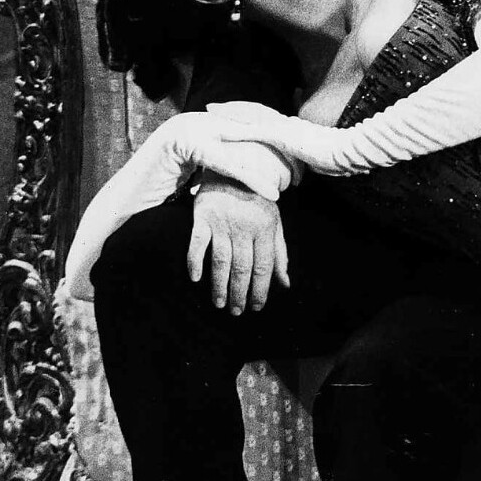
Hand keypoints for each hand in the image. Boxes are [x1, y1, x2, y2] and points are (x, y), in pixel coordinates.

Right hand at [147, 110, 294, 198]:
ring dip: (269, 166)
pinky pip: (225, 161)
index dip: (274, 142)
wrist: (127, 201)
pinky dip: (251, 178)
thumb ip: (223, 160)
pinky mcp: (183, 143)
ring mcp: (190, 127)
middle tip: (302, 172)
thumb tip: (256, 164)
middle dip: (278, 151)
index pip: (250, 126)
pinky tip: (271, 192)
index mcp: (206, 120)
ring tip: (292, 185)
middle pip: (251, 130)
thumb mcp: (201, 170)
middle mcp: (200, 118)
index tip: (298, 160)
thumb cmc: (163, 191)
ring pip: (241, 146)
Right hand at [190, 173, 289, 314]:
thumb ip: (279, 253)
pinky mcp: (203, 217)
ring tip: (219, 304)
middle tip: (236, 312)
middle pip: (242, 267)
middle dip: (239, 293)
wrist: (234, 167)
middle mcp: (244, 226)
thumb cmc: (257, 201)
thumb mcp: (274, 223)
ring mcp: (222, 221)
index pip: (264, 266)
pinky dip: (195, 261)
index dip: (260, 289)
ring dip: (219, 285)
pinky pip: (197, 243)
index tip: (256, 307)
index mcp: (265, 228)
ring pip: (221, 260)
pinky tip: (195, 279)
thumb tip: (285, 284)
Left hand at [208, 100, 348, 175]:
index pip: (264, 118)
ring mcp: (284, 127)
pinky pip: (255, 132)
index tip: (230, 112)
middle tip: (212, 107)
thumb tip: (302, 167)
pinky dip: (238, 131)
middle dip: (233, 109)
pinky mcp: (283, 136)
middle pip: (254, 112)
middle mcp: (286, 123)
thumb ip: (307, 158)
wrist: (348, 152)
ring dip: (231, 114)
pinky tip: (222, 132)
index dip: (246, 114)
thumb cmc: (337, 157)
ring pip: (252, 117)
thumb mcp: (317, 158)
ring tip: (212, 112)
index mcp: (292, 127)